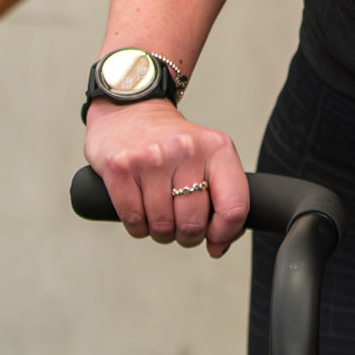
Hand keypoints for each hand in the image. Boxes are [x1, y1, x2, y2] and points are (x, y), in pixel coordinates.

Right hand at [84, 98, 248, 257]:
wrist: (130, 109)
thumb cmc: (172, 143)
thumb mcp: (208, 156)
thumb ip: (222, 196)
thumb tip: (219, 245)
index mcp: (217, 148)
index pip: (234, 207)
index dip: (225, 234)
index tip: (215, 239)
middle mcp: (186, 150)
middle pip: (193, 224)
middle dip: (187, 235)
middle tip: (180, 223)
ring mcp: (152, 158)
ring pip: (162, 227)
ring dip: (161, 231)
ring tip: (159, 211)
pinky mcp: (120, 168)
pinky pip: (133, 221)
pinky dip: (138, 226)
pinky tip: (140, 208)